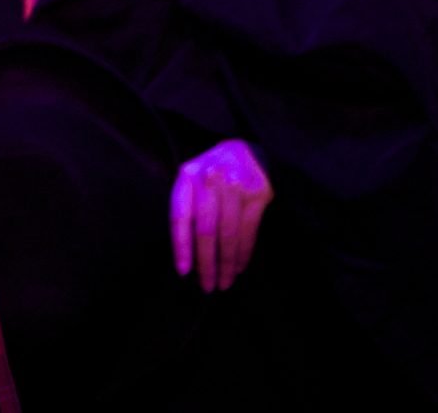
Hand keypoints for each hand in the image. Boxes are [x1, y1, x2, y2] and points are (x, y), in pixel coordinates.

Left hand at [171, 139, 271, 292]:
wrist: (248, 151)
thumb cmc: (213, 172)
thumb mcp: (193, 180)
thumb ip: (188, 206)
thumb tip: (187, 252)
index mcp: (187, 176)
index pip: (180, 216)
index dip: (181, 246)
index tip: (183, 271)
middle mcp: (209, 180)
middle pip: (205, 230)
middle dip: (206, 263)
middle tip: (207, 286)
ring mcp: (234, 186)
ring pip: (228, 235)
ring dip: (226, 263)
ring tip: (224, 282)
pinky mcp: (257, 194)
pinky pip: (249, 232)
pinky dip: (243, 254)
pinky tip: (238, 268)